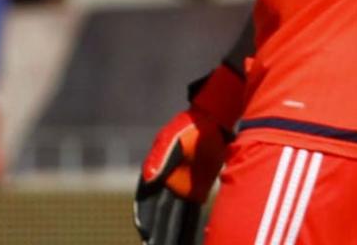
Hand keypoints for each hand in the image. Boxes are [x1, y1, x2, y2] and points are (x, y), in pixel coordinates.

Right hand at [135, 64, 245, 244]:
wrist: (212, 123)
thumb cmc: (188, 129)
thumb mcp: (173, 140)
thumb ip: (160, 158)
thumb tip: (148, 180)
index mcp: (155, 171)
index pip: (146, 197)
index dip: (144, 215)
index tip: (144, 232)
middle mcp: (165, 183)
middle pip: (159, 211)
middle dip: (157, 229)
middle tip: (154, 243)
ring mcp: (180, 188)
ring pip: (173, 215)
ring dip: (170, 231)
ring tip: (169, 244)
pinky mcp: (196, 192)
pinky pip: (190, 213)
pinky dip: (187, 227)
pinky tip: (188, 239)